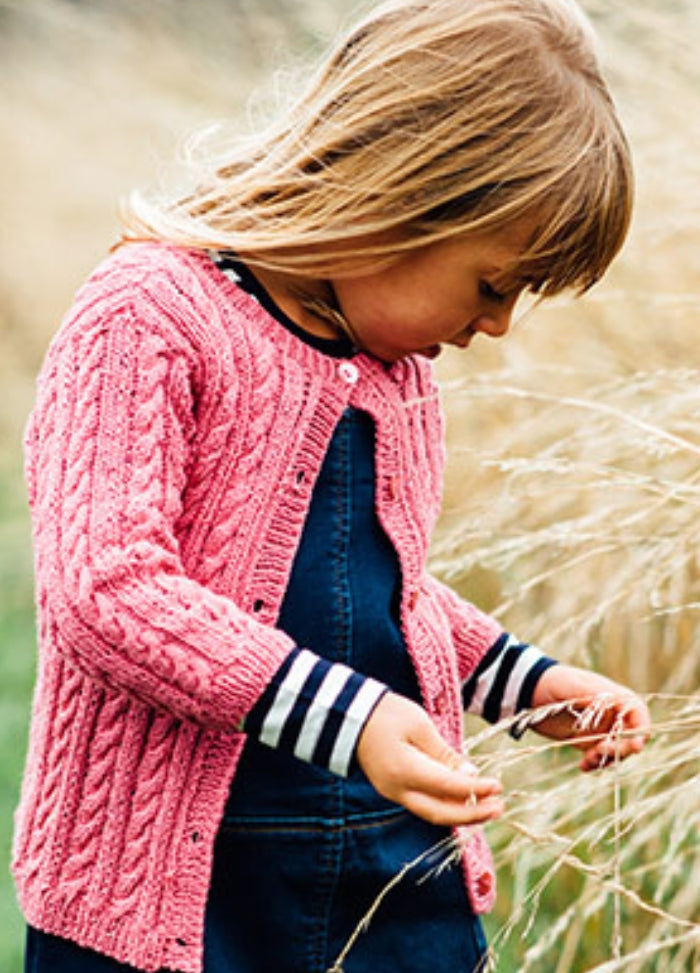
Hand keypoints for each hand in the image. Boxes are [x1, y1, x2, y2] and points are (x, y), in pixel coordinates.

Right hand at [356, 692, 503, 825]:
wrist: (349, 715)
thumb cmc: (386, 713)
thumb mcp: (420, 726)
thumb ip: (444, 754)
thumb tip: (471, 775)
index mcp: (405, 771)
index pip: (448, 788)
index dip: (476, 790)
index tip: (498, 786)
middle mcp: (397, 789)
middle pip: (440, 814)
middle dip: (472, 814)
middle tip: (499, 807)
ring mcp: (392, 792)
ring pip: (432, 812)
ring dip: (461, 813)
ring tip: (487, 806)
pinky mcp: (392, 789)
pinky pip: (423, 803)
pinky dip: (445, 804)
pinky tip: (463, 797)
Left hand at [529, 665, 649, 771]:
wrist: (530, 691)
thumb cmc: (553, 682)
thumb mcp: (571, 685)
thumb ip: (591, 694)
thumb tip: (612, 702)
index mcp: (612, 696)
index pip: (637, 712)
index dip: (642, 729)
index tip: (636, 746)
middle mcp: (610, 714)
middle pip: (630, 736)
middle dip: (620, 748)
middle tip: (600, 751)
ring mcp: (600, 729)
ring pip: (615, 750)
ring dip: (606, 759)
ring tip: (587, 760)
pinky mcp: (587, 741)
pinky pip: (598, 757)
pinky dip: (594, 764)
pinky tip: (582, 766)